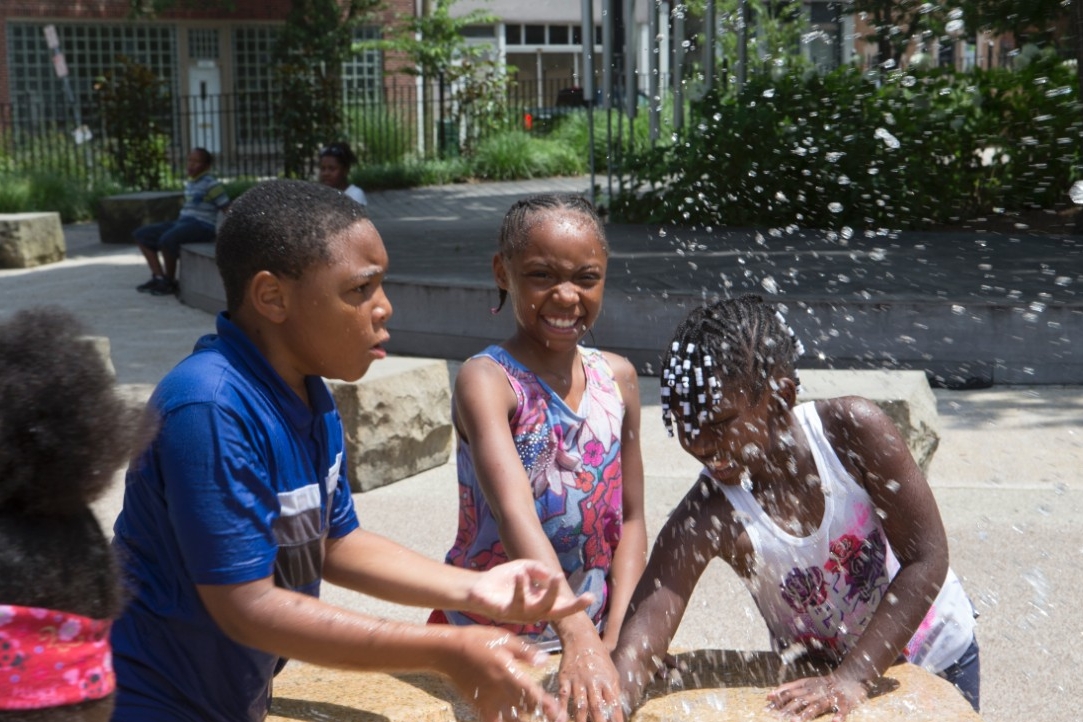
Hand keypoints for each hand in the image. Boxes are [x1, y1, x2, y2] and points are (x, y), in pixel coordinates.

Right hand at [445, 626, 567, 721]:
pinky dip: (503, 721)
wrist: (448, 651)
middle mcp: (499, 690)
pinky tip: (511, 717)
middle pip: (525, 709)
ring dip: (522, 718)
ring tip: (530, 715)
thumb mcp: (504, 639)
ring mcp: (488, 700)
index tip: (558, 714)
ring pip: (511, 719)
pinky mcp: (478, 705)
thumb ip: (525, 652)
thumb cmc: (478, 640)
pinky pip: (493, 721)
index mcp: (508, 672)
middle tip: (554, 717)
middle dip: (539, 712)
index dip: (547, 705)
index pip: (532, 694)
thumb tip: (545, 660)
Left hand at [468, 560, 593, 623]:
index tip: (591, 596)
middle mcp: (533, 613)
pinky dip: (520, 586)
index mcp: (540, 603)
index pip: (562, 605)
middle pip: (555, 613)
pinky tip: (520, 573)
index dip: (576, 604)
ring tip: (553, 575)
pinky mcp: (504, 614)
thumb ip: (538, 568)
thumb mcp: (525, 568)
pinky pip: (516, 602)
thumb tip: (550, 574)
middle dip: (570, 605)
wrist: (478, 587)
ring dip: (547, 592)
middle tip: (585, 596)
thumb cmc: (503, 580)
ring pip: (538, 609)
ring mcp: (520, 615)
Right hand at [559, 636, 623, 721]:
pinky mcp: (565, 678)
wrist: (581, 639)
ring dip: (581, 720)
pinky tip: (562, 718)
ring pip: (580, 704)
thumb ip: (613, 692)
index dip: (616, 718)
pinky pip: (563, 696)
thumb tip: (615, 712)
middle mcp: (594, 682)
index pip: (614, 704)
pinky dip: (562, 708)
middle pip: (597, 706)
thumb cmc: (599, 658)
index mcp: (608, 681)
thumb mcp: (611, 672)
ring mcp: (578, 680)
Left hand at [766, 674, 867, 720]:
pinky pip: (842, 709)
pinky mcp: (844, 702)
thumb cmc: (823, 684)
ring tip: (796, 721)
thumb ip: (787, 689)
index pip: (788, 694)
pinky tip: (835, 721)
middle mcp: (816, 692)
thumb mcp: (804, 683)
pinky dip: (839, 716)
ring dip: (806, 714)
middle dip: (787, 710)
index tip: (767, 709)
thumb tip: (769, 696)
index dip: (778, 701)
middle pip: (800, 701)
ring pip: (817, 706)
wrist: (847, 677)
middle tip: (777, 719)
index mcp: (806, 687)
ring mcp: (830, 697)